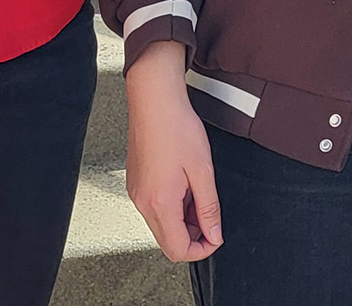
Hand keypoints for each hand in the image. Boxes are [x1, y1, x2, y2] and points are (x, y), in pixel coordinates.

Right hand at [123, 43, 222, 260]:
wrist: (154, 101)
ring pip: (162, 224)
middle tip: (209, 213)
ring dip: (184, 218)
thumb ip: (209, 208)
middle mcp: (143, 202)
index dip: (202, 249)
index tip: (216, 237)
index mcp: (160, 203)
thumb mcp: (203, 171)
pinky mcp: (136, 183)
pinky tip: (184, 184)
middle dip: (193, 234)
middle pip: (168, 240)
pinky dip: (173, 205)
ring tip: (197, 191)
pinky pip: (155, 207)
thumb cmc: (176, 127)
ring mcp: (137, 193)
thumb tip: (214, 233)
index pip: (178, 249)